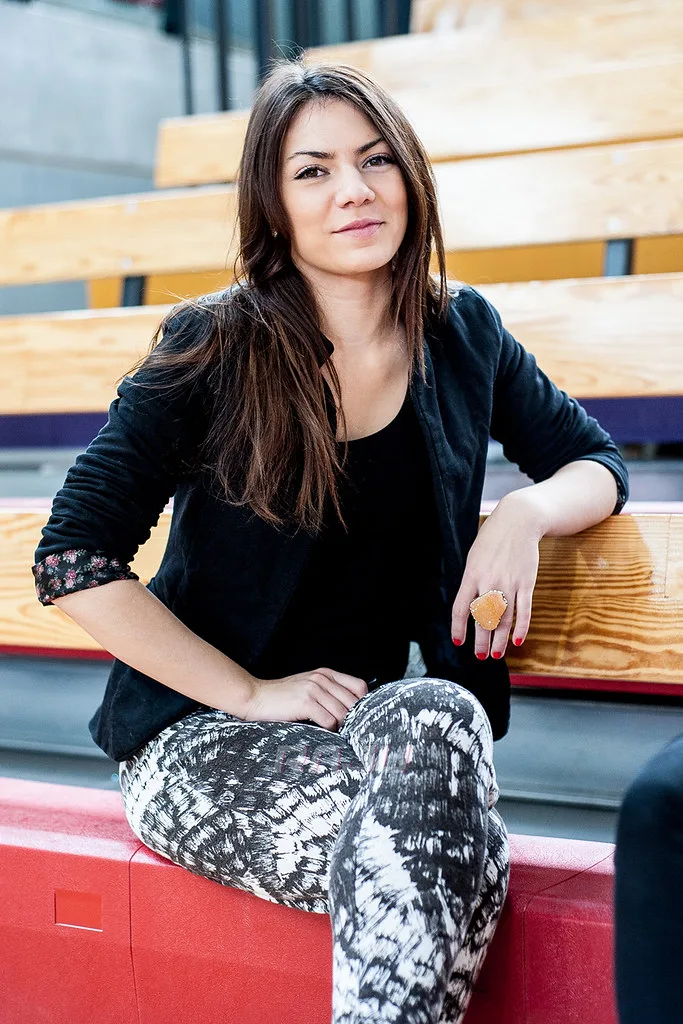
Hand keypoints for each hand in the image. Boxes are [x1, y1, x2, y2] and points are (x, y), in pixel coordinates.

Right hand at [242, 668, 368, 730]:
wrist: (255, 697)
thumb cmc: (281, 697)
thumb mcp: (308, 687)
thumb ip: (328, 693)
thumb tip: (350, 710)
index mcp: (326, 674)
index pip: (359, 687)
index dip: (362, 703)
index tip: (357, 716)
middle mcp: (322, 679)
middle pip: (353, 702)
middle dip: (352, 719)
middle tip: (345, 730)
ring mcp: (314, 689)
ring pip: (343, 713)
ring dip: (340, 727)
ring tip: (331, 731)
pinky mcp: (305, 702)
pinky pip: (329, 721)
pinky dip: (328, 730)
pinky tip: (319, 730)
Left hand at [450, 493, 542, 658]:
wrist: (518, 522)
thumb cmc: (493, 540)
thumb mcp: (474, 558)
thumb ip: (471, 581)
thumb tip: (470, 606)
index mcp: (471, 576)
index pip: (461, 609)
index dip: (459, 629)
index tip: (459, 643)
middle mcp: (489, 582)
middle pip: (483, 620)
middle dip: (481, 642)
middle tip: (480, 656)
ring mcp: (509, 584)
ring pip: (504, 620)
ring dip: (500, 640)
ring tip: (496, 654)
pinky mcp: (526, 583)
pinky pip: (524, 611)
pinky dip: (521, 628)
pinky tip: (517, 640)